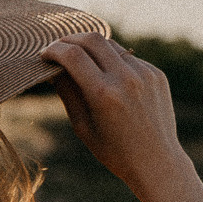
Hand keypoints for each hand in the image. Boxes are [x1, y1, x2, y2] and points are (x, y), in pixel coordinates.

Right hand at [41, 38, 191, 201]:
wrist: (157, 162)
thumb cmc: (114, 151)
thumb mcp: (83, 126)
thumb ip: (67, 92)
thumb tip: (52, 67)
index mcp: (104, 94)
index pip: (72, 55)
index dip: (53, 50)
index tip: (44, 55)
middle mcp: (126, 78)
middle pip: (91, 39)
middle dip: (70, 39)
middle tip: (58, 48)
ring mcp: (145, 74)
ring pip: (111, 45)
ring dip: (91, 48)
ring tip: (81, 62)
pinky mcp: (156, 74)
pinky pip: (128, 57)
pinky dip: (113, 61)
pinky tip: (109, 78)